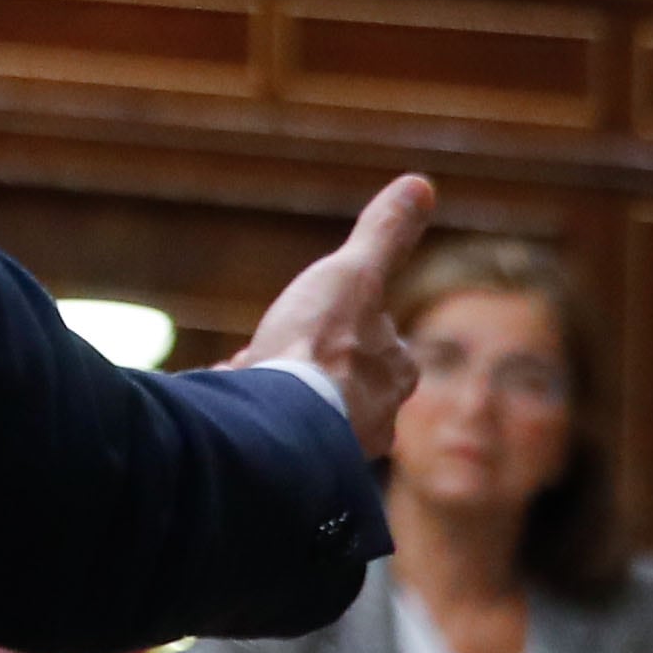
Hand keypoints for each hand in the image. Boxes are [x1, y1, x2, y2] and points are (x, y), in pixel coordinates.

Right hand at [232, 172, 429, 457]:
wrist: (278, 420)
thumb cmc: (321, 347)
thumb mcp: (353, 273)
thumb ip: (386, 234)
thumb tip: (421, 183)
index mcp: (395, 373)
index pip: (383, 345)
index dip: (350, 329)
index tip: (321, 321)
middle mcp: (378, 418)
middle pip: (346, 384)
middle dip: (315, 370)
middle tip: (279, 356)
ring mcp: (337, 447)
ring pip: (309, 414)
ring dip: (281, 397)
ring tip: (248, 385)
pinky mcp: (297, 468)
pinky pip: (277, 439)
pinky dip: (255, 422)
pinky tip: (231, 411)